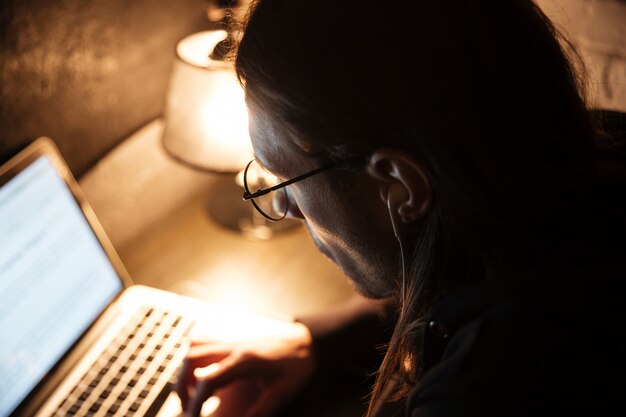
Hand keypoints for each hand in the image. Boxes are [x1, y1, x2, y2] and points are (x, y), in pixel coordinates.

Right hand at [176, 321, 314, 416]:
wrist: (310, 341)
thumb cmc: (298, 365)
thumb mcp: (281, 393)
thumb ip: (260, 411)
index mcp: (242, 361)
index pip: (206, 381)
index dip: (195, 403)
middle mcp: (233, 348)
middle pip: (190, 359)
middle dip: (181, 385)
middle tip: (187, 407)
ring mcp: (233, 342)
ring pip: (195, 348)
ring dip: (185, 370)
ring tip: (191, 392)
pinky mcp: (236, 342)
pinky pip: (206, 341)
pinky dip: (195, 356)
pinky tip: (200, 371)